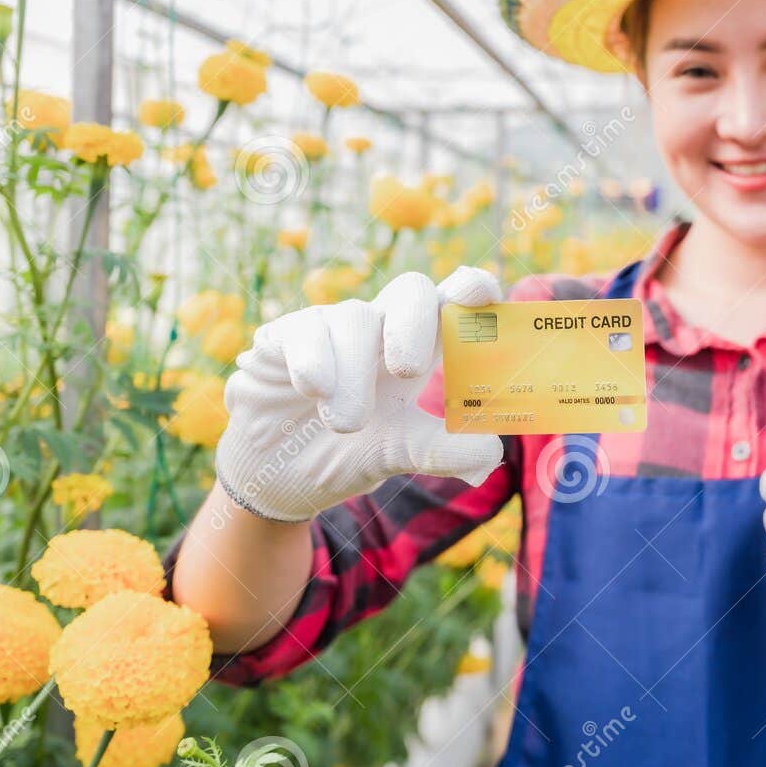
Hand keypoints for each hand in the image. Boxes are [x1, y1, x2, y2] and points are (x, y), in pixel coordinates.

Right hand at [214, 266, 505, 523]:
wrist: (275, 478)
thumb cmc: (347, 453)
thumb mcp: (397, 455)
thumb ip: (441, 451)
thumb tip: (490, 453)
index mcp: (418, 352)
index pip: (451, 303)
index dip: (471, 288)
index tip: (479, 290)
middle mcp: (379, 330)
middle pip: (410, 289)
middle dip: (415, 322)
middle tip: (408, 370)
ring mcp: (330, 328)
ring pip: (354, 318)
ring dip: (355, 374)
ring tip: (347, 425)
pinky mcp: (282, 338)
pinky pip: (304, 330)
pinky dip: (313, 359)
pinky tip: (312, 390)